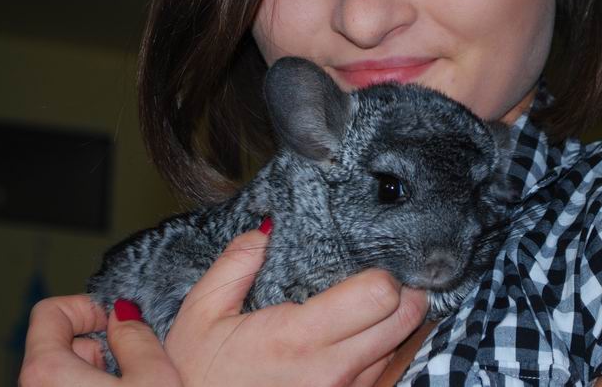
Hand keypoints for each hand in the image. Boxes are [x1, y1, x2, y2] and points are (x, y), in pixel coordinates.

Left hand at [19, 294, 181, 386]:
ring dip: (101, 372)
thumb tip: (125, 315)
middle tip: (134, 359)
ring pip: (68, 373)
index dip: (87, 307)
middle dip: (101, 344)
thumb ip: (136, 335)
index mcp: (45, 372)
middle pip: (61, 344)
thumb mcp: (153, 377)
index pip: (48, 312)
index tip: (115, 317)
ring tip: (134, 384)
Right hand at [163, 228, 428, 386]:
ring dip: (392, 323)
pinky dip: (380, 352)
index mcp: (298, 337)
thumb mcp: (202, 311)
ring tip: (367, 307)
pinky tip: (356, 339)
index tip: (370, 262)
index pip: (379, 295)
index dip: (383, 272)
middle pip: (405, 319)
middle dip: (402, 292)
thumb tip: (268, 228)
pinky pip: (383, 374)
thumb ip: (236, 263)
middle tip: (381, 279)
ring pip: (400, 347)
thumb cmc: (196, 372)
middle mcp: (332, 371)